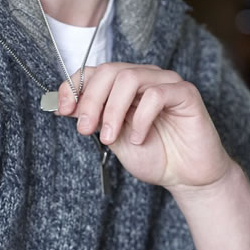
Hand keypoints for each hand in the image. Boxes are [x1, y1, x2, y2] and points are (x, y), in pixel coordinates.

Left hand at [56, 63, 230, 191]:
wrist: (187, 177)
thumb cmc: (155, 156)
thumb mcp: (115, 138)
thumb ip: (94, 119)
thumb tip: (65, 105)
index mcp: (126, 85)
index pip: (95, 71)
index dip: (74, 86)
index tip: (63, 110)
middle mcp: (145, 78)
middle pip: (110, 71)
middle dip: (91, 100)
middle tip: (85, 129)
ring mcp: (166, 83)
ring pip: (130, 78)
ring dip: (112, 109)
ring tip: (111, 138)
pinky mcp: (186, 93)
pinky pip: (156, 94)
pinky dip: (141, 118)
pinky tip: (139, 137)